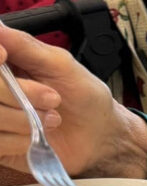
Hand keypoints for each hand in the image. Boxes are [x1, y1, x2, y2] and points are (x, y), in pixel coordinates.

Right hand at [0, 27, 146, 178]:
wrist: (98, 135)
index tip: (5, 56)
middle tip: (52, 98)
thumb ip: (25, 46)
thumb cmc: (83, 95)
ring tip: (51, 118)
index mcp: (6, 63)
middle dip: (19, 93)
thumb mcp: (60, 64)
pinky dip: (18, 139)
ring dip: (22, 119)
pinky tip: (37, 136)